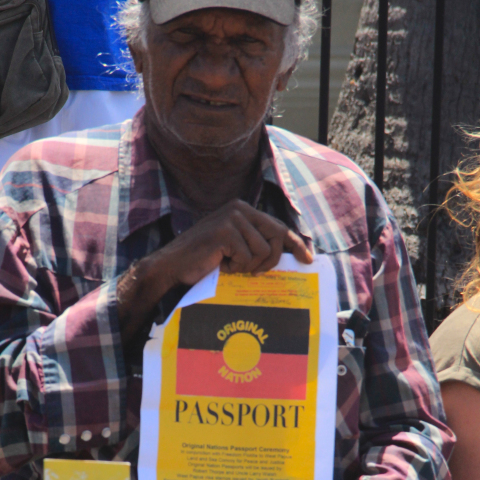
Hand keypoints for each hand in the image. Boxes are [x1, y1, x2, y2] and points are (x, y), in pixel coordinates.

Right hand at [117, 200, 312, 341]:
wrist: (172, 266)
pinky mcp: (225, 231)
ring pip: (262, 250)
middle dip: (269, 260)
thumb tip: (286, 255)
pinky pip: (247, 256)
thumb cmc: (203, 260)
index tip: (308, 259)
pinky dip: (236, 267)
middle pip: (276, 236)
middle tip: (253, 271)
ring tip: (228, 264)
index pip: (278, 226)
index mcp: (243, 209)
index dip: (295, 243)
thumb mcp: (234, 247)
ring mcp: (231, 218)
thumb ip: (256, 243)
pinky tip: (220, 264)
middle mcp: (239, 208)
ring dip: (248, 265)